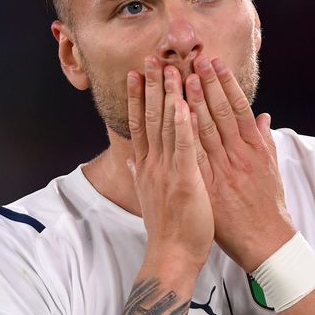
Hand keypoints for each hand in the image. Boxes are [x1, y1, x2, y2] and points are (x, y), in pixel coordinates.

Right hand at [128, 57, 213, 273]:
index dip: (136, 97)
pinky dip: (183, 125)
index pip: (138, 124)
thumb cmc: (168, 228)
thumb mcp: (149, 196)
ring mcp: (166, 171)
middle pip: (149, 117)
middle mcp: (152, 164)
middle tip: (150, 58)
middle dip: (150, 86)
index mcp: (146, 167)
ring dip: (167, 96)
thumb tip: (130, 161)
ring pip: (166, 126)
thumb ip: (140, 175)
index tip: (135, 73)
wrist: (173, 255)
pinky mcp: (184, 180)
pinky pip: (184, 147)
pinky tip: (184, 104)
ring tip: (169, 69)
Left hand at [185, 55, 294, 271]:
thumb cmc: (268, 206)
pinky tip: (174, 118)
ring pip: (206, 128)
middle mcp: (240, 154)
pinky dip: (185, 136)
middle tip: (194, 58)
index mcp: (254, 147)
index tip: (215, 63)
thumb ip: (265, 141)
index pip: (238, 107)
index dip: (226, 84)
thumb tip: (264, 117)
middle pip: (221, 112)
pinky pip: (194, 156)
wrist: (266, 241)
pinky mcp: (210, 186)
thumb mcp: (271, 169)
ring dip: (193, 101)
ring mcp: (224, 169)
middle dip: (207, 84)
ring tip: (182, 77)